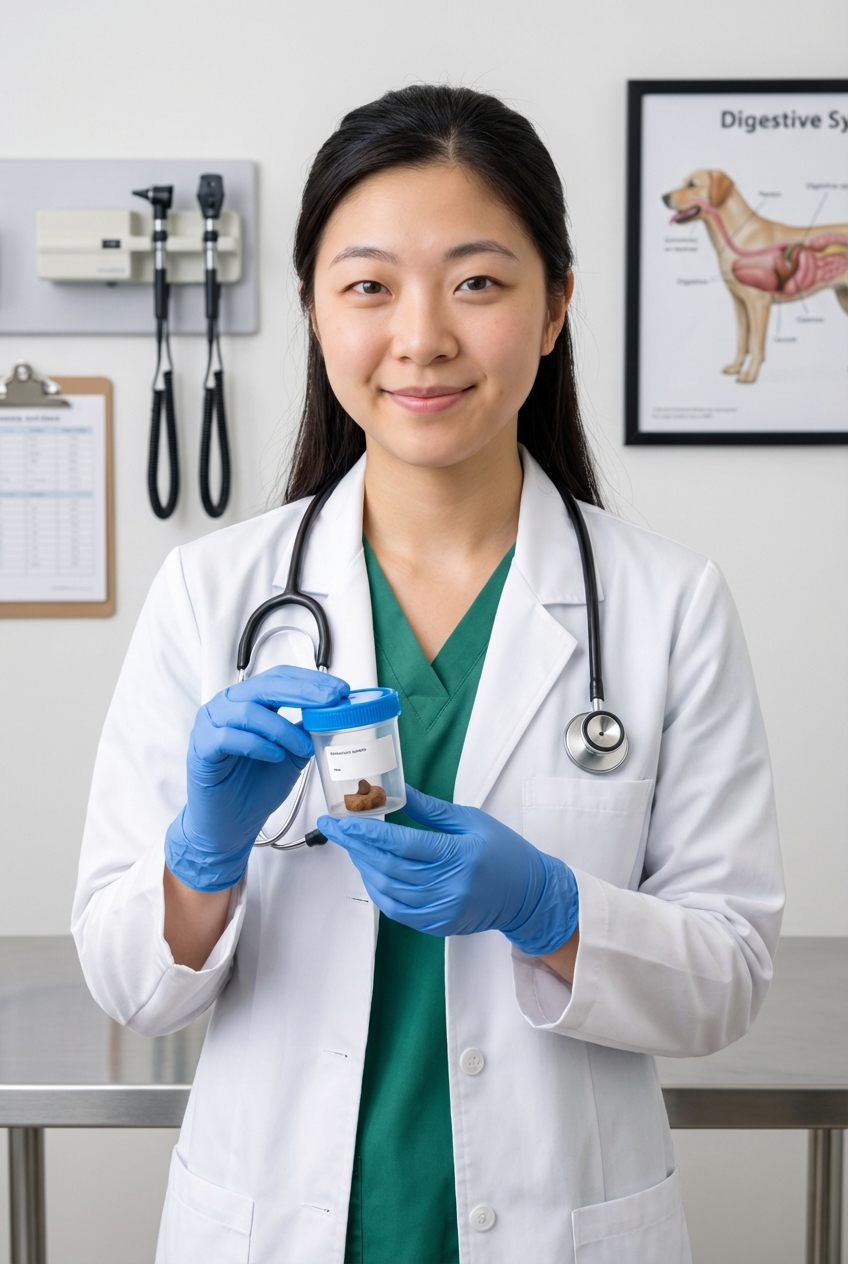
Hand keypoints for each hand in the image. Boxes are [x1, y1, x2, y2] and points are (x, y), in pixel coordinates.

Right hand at [166, 665, 348, 891]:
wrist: (230, 825)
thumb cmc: (255, 787)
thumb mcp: (291, 754)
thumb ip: (305, 732)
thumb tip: (334, 715)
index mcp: (248, 701)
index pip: (281, 678)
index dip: (311, 681)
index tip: (340, 691)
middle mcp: (227, 706)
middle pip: (266, 686)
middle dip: (304, 692)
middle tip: (331, 701)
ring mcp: (210, 725)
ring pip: (248, 711)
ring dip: (282, 728)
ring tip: (303, 746)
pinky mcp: (202, 749)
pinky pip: (228, 737)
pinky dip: (257, 745)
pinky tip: (275, 756)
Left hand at [318, 786, 577, 953]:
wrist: (529, 895)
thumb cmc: (504, 851)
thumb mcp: (471, 820)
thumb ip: (431, 810)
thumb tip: (396, 792)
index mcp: (459, 854)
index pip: (401, 844)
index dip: (366, 832)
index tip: (340, 820)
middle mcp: (448, 886)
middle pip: (388, 868)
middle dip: (356, 848)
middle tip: (337, 829)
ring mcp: (442, 910)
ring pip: (388, 891)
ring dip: (365, 868)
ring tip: (354, 847)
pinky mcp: (438, 925)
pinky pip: (398, 910)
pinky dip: (379, 891)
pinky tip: (372, 872)